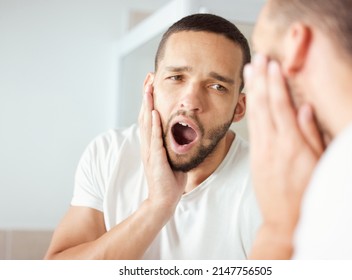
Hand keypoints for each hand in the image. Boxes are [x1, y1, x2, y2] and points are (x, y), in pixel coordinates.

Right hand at [138, 84, 186, 211]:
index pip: (149, 116)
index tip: (151, 84)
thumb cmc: (169, 179)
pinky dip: (154, 126)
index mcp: (152, 143)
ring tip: (148, 89)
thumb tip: (181, 130)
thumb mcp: (171, 156)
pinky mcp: (156, 159)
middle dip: (146, 95)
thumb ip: (172, 143)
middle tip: (148, 78)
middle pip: (144, 115)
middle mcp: (148, 144)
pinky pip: (155, 140)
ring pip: (147, 124)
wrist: (164, 199)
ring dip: (147, 105)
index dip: (149, 99)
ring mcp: (150, 151)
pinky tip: (154, 113)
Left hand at [244, 55, 323, 250]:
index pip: (280, 105)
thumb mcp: (318, 165)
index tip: (272, 64)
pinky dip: (249, 109)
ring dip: (251, 90)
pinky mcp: (254, 158)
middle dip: (259, 79)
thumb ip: (311, 134)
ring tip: (249, 71)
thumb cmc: (306, 194)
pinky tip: (248, 98)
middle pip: (263, 105)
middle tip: (256, 58)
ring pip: (254, 114)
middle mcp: (272, 145)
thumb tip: (304, 108)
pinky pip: (251, 128)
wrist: (283, 221)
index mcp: (290, 144)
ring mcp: (260, 151)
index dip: (275, 82)